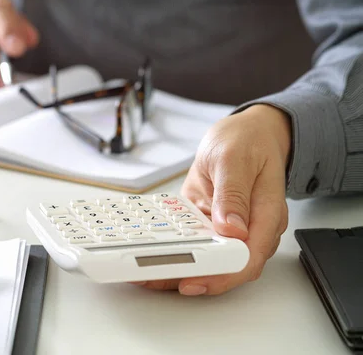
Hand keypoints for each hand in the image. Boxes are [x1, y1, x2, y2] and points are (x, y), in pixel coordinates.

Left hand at [135, 104, 291, 294]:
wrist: (247, 133)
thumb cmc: (245, 142)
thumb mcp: (233, 159)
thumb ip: (233, 194)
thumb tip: (232, 229)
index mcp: (265, 213)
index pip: (249, 258)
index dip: (221, 275)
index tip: (193, 280)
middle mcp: (252, 228)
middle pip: (229, 267)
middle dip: (195, 279)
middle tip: (156, 279)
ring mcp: (233, 229)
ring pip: (212, 261)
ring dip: (182, 270)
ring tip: (148, 274)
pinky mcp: (214, 224)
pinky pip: (199, 244)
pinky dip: (178, 253)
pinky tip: (155, 257)